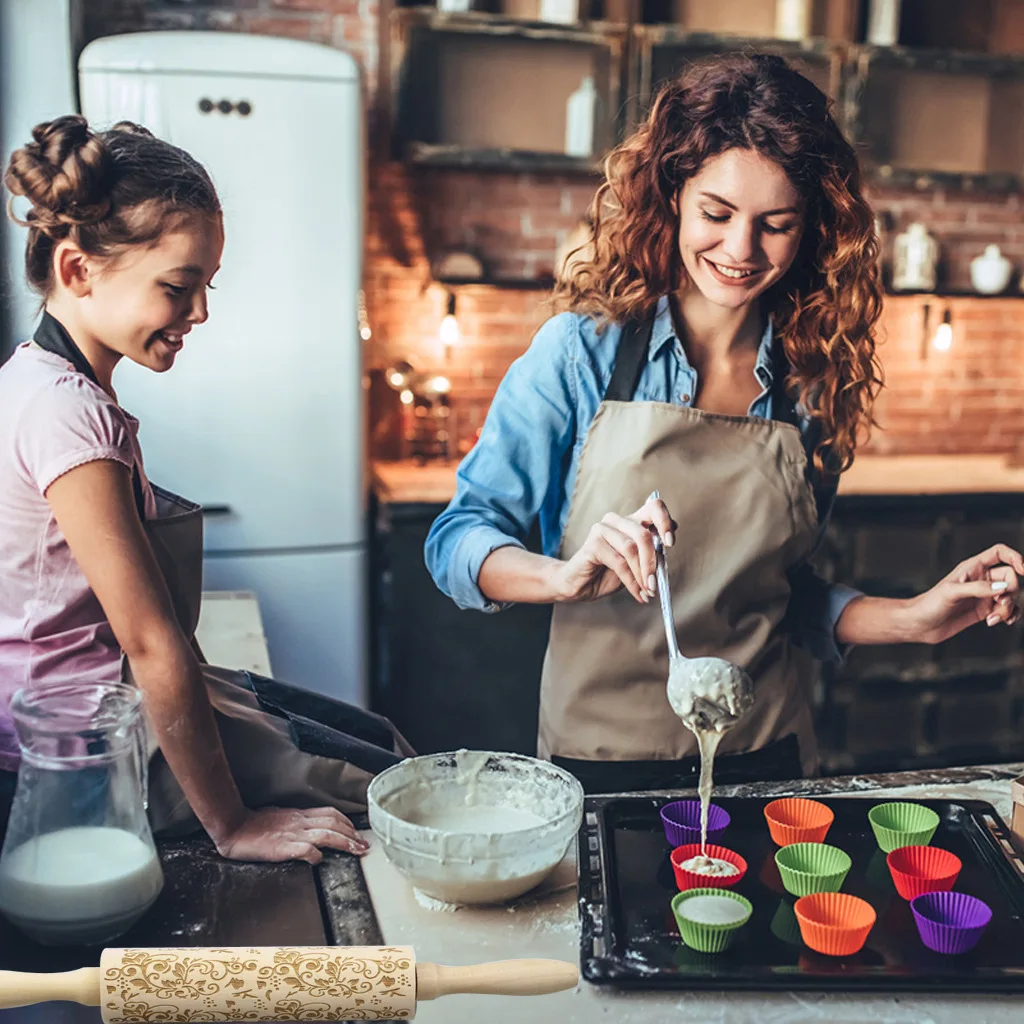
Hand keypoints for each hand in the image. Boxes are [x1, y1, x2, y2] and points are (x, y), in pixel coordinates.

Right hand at [214, 806, 368, 863]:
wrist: (233, 826)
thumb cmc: (254, 824)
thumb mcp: (280, 818)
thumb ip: (297, 822)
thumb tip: (311, 831)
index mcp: (299, 815)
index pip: (330, 813)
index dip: (347, 822)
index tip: (357, 833)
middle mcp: (300, 822)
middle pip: (334, 822)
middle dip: (353, 833)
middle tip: (364, 845)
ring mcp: (292, 833)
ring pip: (326, 834)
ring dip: (345, 842)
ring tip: (357, 850)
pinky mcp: (282, 847)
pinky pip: (305, 849)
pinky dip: (316, 854)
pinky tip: (321, 860)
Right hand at [552, 494, 675, 602]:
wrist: (580, 585)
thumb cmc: (608, 573)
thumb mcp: (637, 563)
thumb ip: (651, 552)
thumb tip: (668, 544)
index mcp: (631, 521)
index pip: (653, 507)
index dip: (665, 522)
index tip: (670, 543)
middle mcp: (616, 520)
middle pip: (643, 534)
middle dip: (652, 562)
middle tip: (655, 583)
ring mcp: (602, 529)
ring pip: (631, 549)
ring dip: (642, 574)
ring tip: (647, 591)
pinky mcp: (593, 543)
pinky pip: (619, 562)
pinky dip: (631, 581)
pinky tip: (636, 593)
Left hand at [906, 544, 1023, 643]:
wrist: (920, 624)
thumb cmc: (930, 604)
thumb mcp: (952, 593)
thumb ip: (979, 589)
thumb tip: (1004, 587)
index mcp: (972, 567)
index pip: (999, 553)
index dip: (1015, 557)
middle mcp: (981, 579)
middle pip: (1011, 577)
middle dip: (1010, 592)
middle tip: (998, 605)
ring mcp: (984, 595)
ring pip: (1011, 596)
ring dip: (1008, 608)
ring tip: (993, 619)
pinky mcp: (984, 610)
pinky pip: (1007, 610)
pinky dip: (1009, 616)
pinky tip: (999, 622)